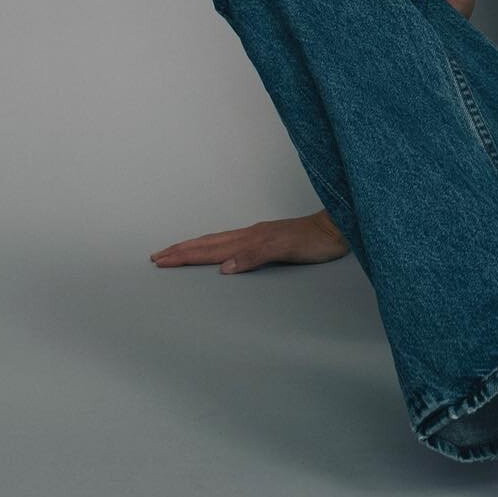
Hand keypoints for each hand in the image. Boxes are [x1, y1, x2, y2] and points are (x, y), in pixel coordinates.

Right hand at [149, 209, 350, 273]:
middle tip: (158, 256)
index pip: (210, 249)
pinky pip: (232, 244)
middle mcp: (251, 236)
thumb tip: (224, 268)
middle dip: (182, 250)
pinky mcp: (268, 239)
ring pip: (218, 242)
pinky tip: (216, 253)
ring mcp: (259, 236)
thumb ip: (255, 256)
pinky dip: (215, 249)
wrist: (340, 228)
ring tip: (177, 251)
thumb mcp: (287, 248)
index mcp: (251, 239)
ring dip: (195, 247)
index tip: (161, 259)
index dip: (185, 255)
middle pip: (209, 243)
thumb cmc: (317, 240)